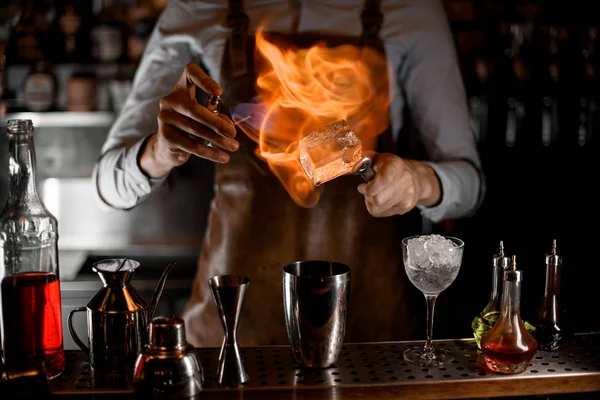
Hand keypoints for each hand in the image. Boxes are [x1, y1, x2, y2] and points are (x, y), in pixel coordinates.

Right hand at [140, 63, 238, 177]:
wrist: (168, 147)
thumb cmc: (192, 127)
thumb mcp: (206, 119)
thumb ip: (218, 118)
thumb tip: (228, 126)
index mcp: (181, 89)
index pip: (190, 73)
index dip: (205, 80)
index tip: (219, 93)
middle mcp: (170, 100)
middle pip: (196, 109)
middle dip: (217, 123)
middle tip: (233, 133)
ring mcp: (165, 117)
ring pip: (195, 129)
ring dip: (217, 140)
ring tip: (233, 146)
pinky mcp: (165, 135)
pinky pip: (191, 145)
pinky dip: (209, 152)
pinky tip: (223, 157)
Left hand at [357, 153, 440, 217]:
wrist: (417, 177)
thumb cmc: (393, 167)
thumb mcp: (380, 158)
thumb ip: (366, 159)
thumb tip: (356, 165)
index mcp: (394, 166)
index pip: (379, 184)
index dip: (367, 188)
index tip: (363, 187)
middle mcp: (403, 181)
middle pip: (377, 199)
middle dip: (368, 196)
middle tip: (368, 190)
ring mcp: (406, 196)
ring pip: (378, 208)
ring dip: (372, 202)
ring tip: (376, 193)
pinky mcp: (406, 206)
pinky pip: (383, 213)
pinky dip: (379, 208)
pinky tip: (383, 199)